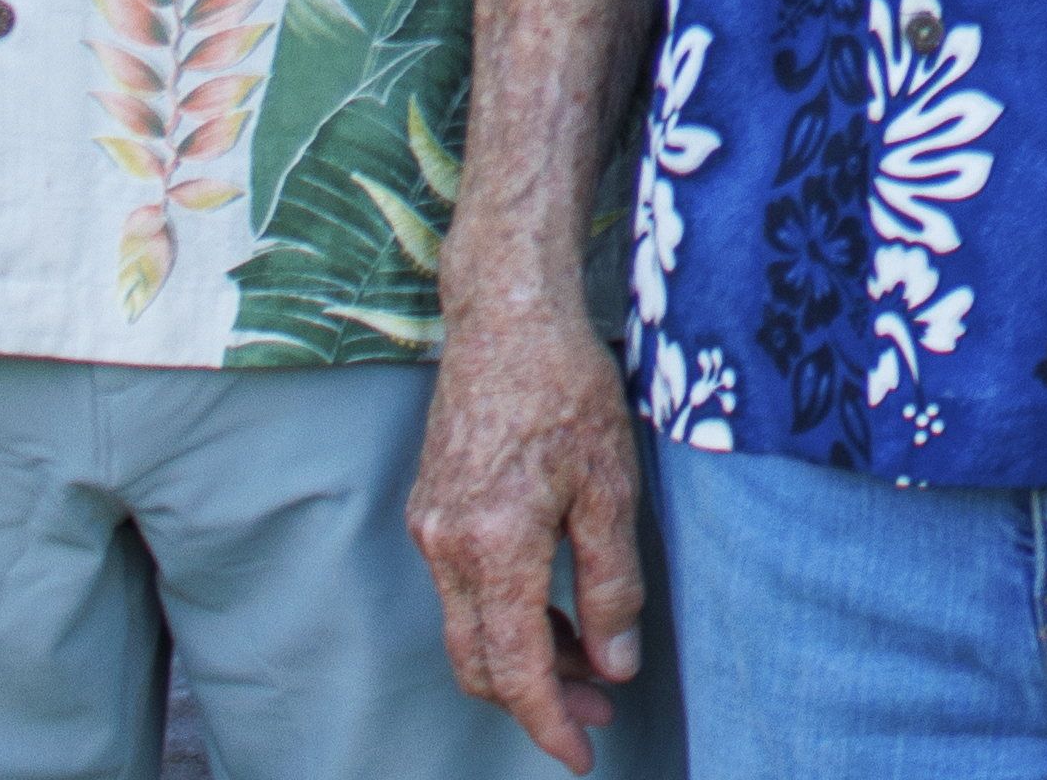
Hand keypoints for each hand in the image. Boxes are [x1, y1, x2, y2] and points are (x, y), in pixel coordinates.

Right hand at [404, 289, 653, 771]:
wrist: (505, 311)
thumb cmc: (564, 386)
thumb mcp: (610, 487)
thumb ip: (610, 583)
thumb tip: (615, 662)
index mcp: (493, 547)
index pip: (514, 669)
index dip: (548, 721)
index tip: (581, 754)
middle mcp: (447, 546)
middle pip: (480, 661)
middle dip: (537, 698)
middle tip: (600, 708)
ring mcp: (432, 525)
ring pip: (470, 626)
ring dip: (524, 654)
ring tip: (588, 658)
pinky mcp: (433, 506)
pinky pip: (464, 588)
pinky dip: (506, 612)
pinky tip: (553, 602)